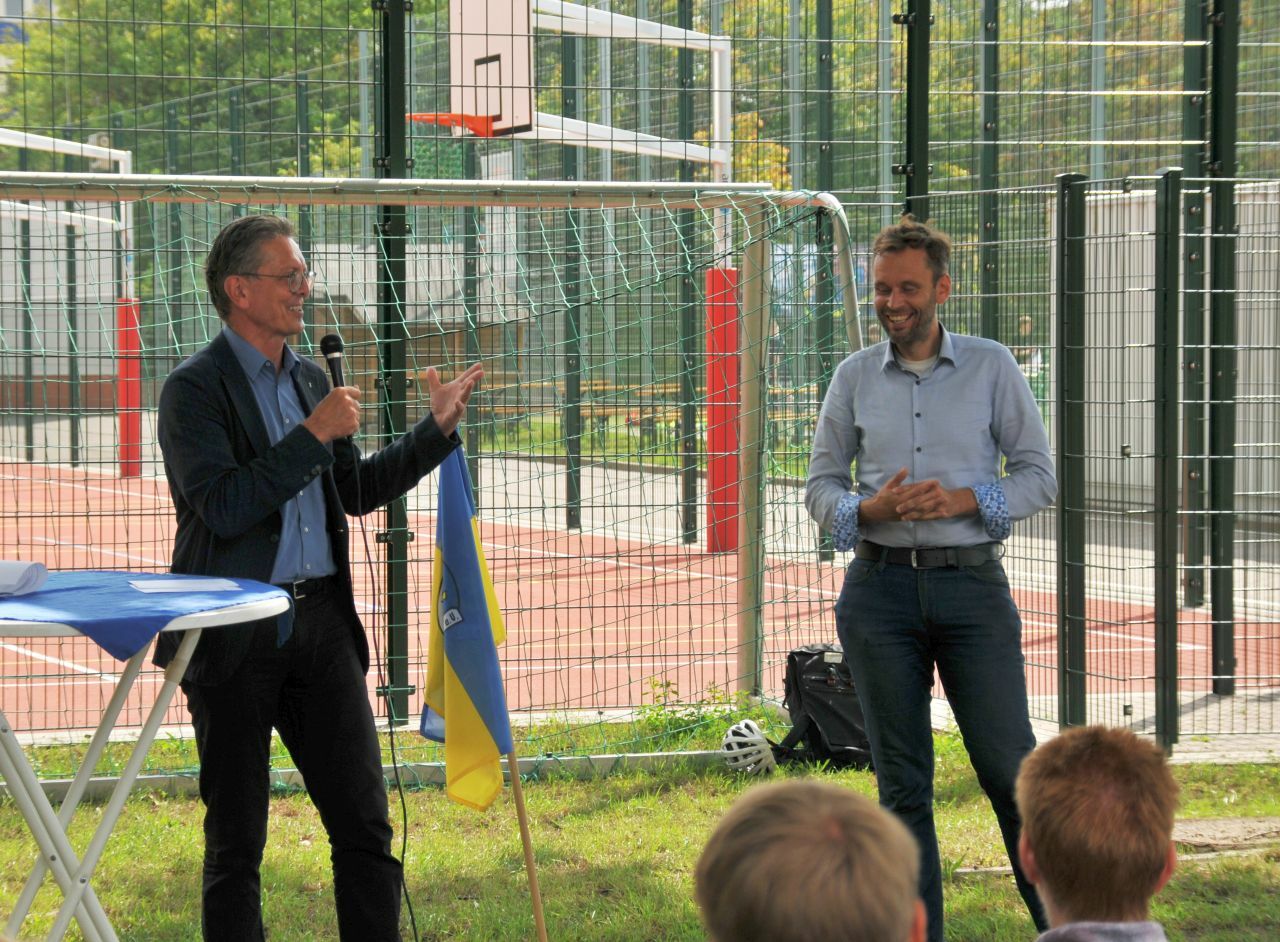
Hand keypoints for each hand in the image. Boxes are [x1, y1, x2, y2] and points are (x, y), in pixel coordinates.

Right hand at [303, 386, 361, 443]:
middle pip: (357, 405)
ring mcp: (352, 412)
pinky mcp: (354, 423)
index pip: (357, 392)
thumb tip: (357, 386)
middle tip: (339, 415)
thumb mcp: (330, 398)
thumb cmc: (321, 413)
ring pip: (357, 415)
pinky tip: (341, 426)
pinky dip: (350, 427)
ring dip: (350, 418)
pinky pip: (356, 424)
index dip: (354, 398)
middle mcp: (348, 400)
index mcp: (341, 392)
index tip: (351, 402)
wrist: (317, 429)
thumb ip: (344, 394)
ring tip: (338, 421)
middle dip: (351, 409)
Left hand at [428, 363, 483, 436]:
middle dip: (473, 378)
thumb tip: (430, 367)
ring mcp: (459, 404)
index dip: (472, 371)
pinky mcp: (454, 414)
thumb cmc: (440, 404)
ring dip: (468, 390)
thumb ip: (433, 378)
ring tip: (471, 382)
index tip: (480, 364)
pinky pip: (458, 410)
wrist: (438, 420)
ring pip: (465, 396)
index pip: (465, 377)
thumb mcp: (435, 389)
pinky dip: (459, 406)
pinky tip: (458, 402)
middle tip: (481, 372)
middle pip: (467, 385)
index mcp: (456, 387)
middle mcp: (460, 394)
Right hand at [859, 467, 976, 522]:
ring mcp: (907, 514)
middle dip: (932, 496)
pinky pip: (923, 518)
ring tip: (945, 501)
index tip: (935, 481)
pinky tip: (943, 514)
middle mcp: (903, 506)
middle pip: (920, 501)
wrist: (875, 512)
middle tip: (943, 491)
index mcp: (899, 497)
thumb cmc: (882, 497)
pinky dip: (934, 516)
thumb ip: (898, 478)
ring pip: (923, 510)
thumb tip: (906, 469)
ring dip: (935, 506)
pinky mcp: (910, 518)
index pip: (914, 491)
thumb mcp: (888, 486)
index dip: (925, 486)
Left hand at [893, 479, 976, 521]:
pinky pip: (929, 516)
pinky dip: (920, 518)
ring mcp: (940, 502)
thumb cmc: (938, 493)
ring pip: (923, 509)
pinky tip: (912, 520)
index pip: (915, 486)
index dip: (904, 488)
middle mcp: (935, 492)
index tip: (893, 491)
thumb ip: (915, 486)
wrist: (957, 500)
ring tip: (903, 517)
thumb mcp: (929, 487)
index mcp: (930, 484)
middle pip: (919, 498)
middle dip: (907, 504)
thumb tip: (900, 485)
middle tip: (897, 508)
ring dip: (913, 514)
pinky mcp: (943, 511)